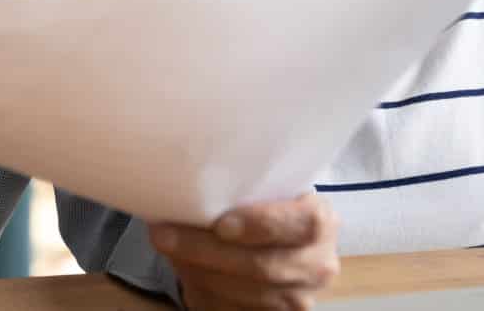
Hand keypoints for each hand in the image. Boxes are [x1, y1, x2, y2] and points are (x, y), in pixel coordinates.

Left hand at [151, 193, 339, 309]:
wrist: (278, 244)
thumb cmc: (267, 206)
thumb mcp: (268, 189)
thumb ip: (245, 186)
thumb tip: (189, 185)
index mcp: (321, 222)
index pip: (303, 224)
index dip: (261, 225)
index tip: (221, 224)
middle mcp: (317, 265)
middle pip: (263, 266)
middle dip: (206, 251)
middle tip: (163, 235)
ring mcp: (298, 299)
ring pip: (242, 294)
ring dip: (196, 272)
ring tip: (166, 249)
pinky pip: (230, 310)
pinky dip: (201, 291)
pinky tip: (182, 271)